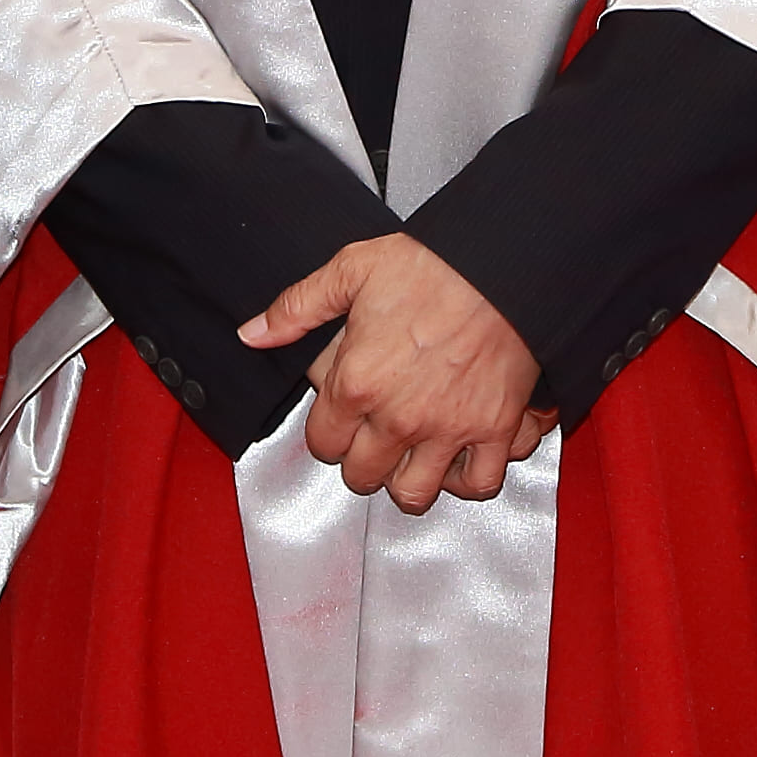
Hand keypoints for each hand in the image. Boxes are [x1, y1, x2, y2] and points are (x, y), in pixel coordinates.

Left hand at [245, 234, 546, 513]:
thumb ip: (297, 307)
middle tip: (372, 436)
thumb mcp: (351, 270)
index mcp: (357, 382)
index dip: (328, 430)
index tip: (340, 415)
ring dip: (405, 479)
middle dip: (361, 458)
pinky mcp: (493, 428)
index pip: (322, 442)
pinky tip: (455, 460)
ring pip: (413, 492)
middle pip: (362, 475)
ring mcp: (448, 427)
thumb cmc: (433, 264)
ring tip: (408, 456)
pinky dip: (466, 480)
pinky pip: (478, 483)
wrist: (503, 264)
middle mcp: (399, 416)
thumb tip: (254, 333)